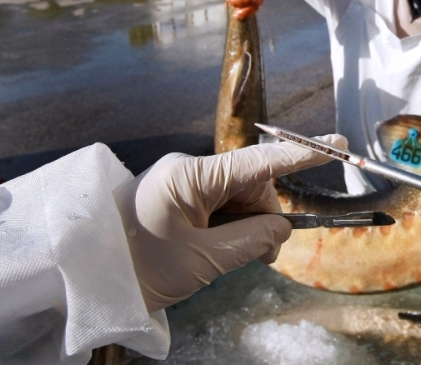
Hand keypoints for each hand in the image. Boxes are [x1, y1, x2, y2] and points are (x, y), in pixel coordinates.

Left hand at [115, 134, 346, 311]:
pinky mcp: (177, 195)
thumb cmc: (137, 265)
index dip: (303, 155)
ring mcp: (182, 181)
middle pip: (252, 184)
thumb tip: (282, 229)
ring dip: (246, 226)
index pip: (260, 161)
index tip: (338, 144)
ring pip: (237, 197)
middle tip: (261, 257)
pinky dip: (229, 226)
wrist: (83, 275)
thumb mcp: (201, 260)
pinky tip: (218, 248)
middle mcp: (189, 170)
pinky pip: (219, 204)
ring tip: (229, 259)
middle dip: (264, 217)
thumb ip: (251, 240)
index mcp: (192, 175)